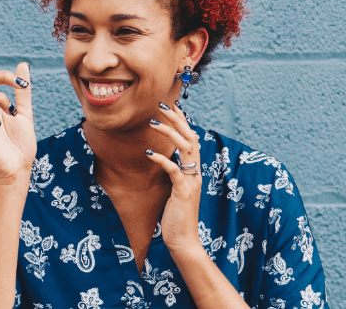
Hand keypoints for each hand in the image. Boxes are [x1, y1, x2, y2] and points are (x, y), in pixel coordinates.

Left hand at [146, 101, 202, 250]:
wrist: (183, 240)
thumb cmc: (176, 215)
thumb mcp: (176, 189)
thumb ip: (175, 173)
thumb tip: (167, 158)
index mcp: (194, 171)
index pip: (192, 139)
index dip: (183, 122)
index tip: (172, 106)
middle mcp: (196, 173)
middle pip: (191, 138)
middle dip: (177, 119)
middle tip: (162, 105)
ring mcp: (191, 182)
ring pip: (185, 149)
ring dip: (169, 133)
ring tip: (153, 122)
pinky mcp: (183, 192)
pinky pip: (174, 170)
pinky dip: (163, 160)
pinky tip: (149, 153)